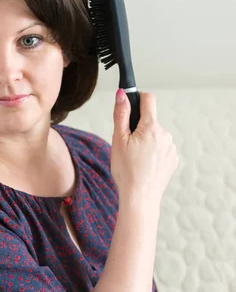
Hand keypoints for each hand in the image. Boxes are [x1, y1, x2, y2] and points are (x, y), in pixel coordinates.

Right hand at [111, 90, 178, 205]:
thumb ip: (121, 114)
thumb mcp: (118, 140)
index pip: (148, 99)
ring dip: (146, 141)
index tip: (130, 106)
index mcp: (151, 127)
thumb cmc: (126, 171)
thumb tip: (122, 94)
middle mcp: (165, 135)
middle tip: (127, 145)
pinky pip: (161, 149)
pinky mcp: (173, 160)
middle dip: (138, 128)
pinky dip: (153, 153)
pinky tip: (144, 165)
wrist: (140, 198)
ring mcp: (171, 148)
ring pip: (155, 136)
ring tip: (136, 159)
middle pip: (150, 121)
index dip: (137, 99)